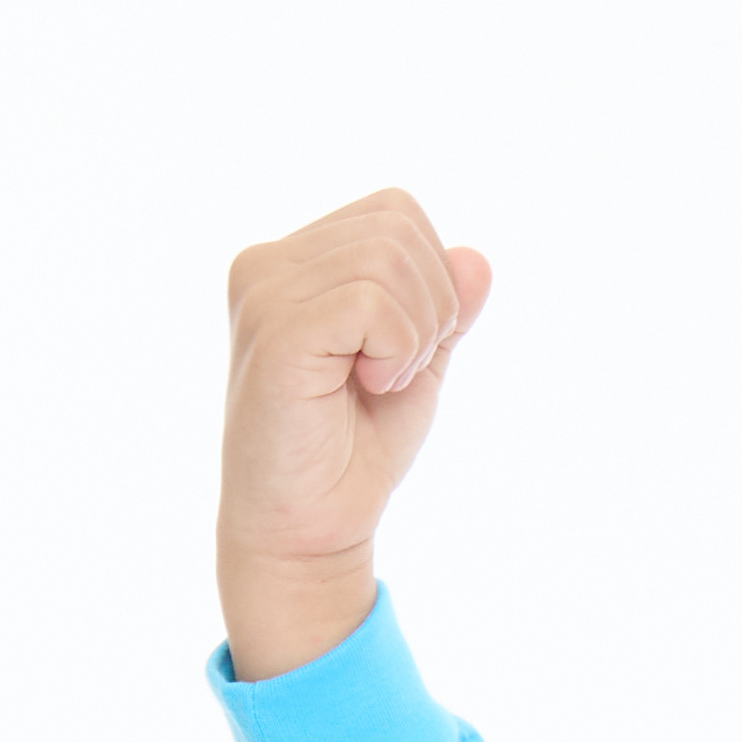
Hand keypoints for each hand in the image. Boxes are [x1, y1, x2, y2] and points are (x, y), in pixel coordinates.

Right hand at [217, 186, 491, 680]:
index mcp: (296, 260)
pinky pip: (371, 301)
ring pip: (389, 258)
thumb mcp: (416, 364)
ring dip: (413, 335)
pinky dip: (395, 350)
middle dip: (430, 306)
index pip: (397, 212)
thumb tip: (477, 259)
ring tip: (375, 382)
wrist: (309, 529)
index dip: (432, 280)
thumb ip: (444, 308)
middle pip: (399, 225)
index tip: (402, 351)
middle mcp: (268, 263)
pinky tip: (367, 387)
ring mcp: (264, 291)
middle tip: (392, 373)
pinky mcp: (274, 330)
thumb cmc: (354, 452)